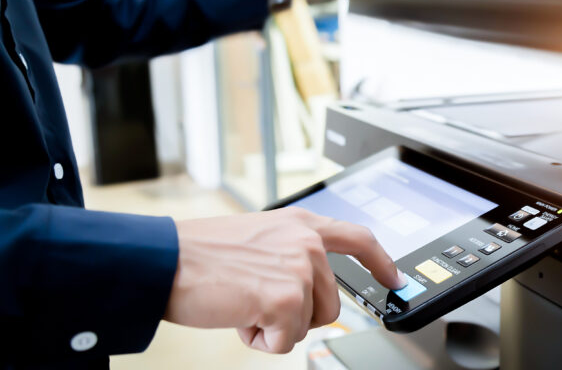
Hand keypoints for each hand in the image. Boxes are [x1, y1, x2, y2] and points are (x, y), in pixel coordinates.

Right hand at [163, 207, 404, 353]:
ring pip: (309, 325)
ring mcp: (299, 269)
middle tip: (254, 299)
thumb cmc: (199, 255)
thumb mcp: (258, 238)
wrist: (164, 261)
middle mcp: (307, 242)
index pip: (358, 239)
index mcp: (301, 224)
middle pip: (331, 305)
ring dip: (275, 325)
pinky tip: (237, 315)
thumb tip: (312, 286)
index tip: (394, 280)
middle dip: (295, 315)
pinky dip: (259, 339)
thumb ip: (291, 253)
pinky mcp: (286, 299)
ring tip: (242, 301)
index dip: (381, 263)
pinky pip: (286, 341)